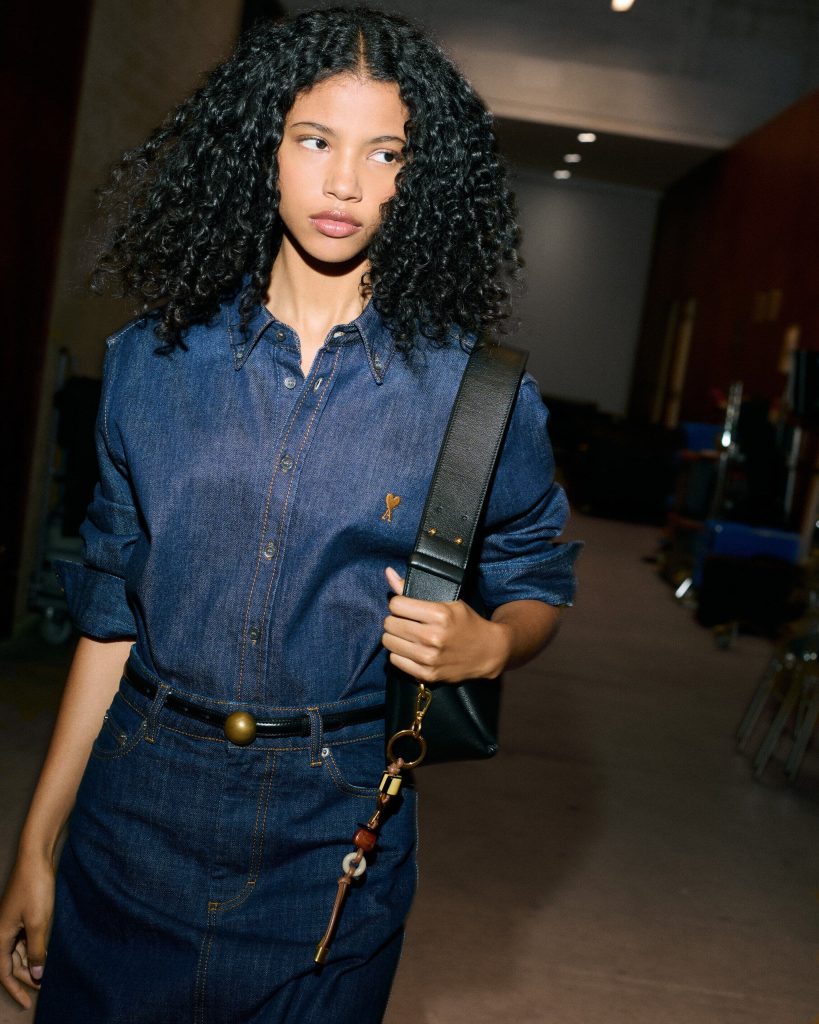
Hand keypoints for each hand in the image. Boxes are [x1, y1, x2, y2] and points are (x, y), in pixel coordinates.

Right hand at [0, 850, 53, 1008]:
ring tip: (46, 974)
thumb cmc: (35, 888)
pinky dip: (33, 948)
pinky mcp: (21, 913)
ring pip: (17, 951)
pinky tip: (46, 952)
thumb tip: (36, 976)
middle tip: (43, 988)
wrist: (35, 858)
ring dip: (29, 963)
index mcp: (0, 936)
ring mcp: (11, 921)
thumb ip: (36, 951)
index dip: (15, 988)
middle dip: (24, 977)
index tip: (28, 1002)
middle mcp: (1, 931)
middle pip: (9, 963)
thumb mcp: (39, 923)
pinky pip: (24, 938)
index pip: (3, 972)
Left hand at [382, 567, 510, 682]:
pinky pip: (395, 660)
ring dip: (395, 636)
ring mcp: (429, 658)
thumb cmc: (467, 622)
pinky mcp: (426, 674)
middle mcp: (433, 637)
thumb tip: (388, 572)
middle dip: (395, 620)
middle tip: (405, 621)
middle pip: (390, 623)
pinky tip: (411, 649)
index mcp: (439, 614)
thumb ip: (413, 589)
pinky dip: (399, 653)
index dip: (398, 603)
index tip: (404, 606)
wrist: (489, 652)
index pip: (396, 604)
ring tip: (407, 634)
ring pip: (389, 642)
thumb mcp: (447, 601)